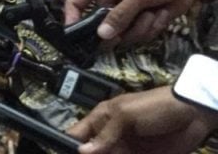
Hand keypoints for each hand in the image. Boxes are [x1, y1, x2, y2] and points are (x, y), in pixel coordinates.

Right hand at [63, 0, 207, 45]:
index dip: (72, 18)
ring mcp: (125, 15)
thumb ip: (118, 16)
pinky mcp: (140, 23)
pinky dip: (151, 28)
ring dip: (140, 27)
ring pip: (122, 34)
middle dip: (118, 29)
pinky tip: (160, 14)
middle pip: (99, 26)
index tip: (76, 36)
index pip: (75, 2)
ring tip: (152, 12)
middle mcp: (110, 2)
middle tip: (128, 28)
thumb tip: (101, 36)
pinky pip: (139, 36)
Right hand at [69, 86, 217, 153]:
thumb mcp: (125, 115)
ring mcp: (126, 148)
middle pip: (91, 152)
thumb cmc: (153, 106)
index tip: (65, 153)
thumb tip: (82, 151)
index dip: (69, 144)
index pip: (77, 133)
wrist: (192, 115)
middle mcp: (111, 135)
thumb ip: (105, 134)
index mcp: (101, 118)